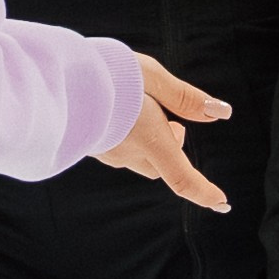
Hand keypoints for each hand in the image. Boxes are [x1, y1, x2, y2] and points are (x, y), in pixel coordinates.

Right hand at [93, 52, 233, 210]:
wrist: (56, 79)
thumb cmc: (107, 75)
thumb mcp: (153, 77)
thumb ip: (185, 97)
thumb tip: (219, 113)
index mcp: (151, 141)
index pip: (183, 179)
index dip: (205, 194)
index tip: (223, 203)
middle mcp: (129, 154)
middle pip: (161, 165)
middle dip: (172, 148)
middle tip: (173, 120)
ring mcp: (107, 153)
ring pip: (138, 156)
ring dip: (148, 141)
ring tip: (139, 104)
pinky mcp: (90, 145)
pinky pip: (118, 148)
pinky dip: (127, 135)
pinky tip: (117, 108)